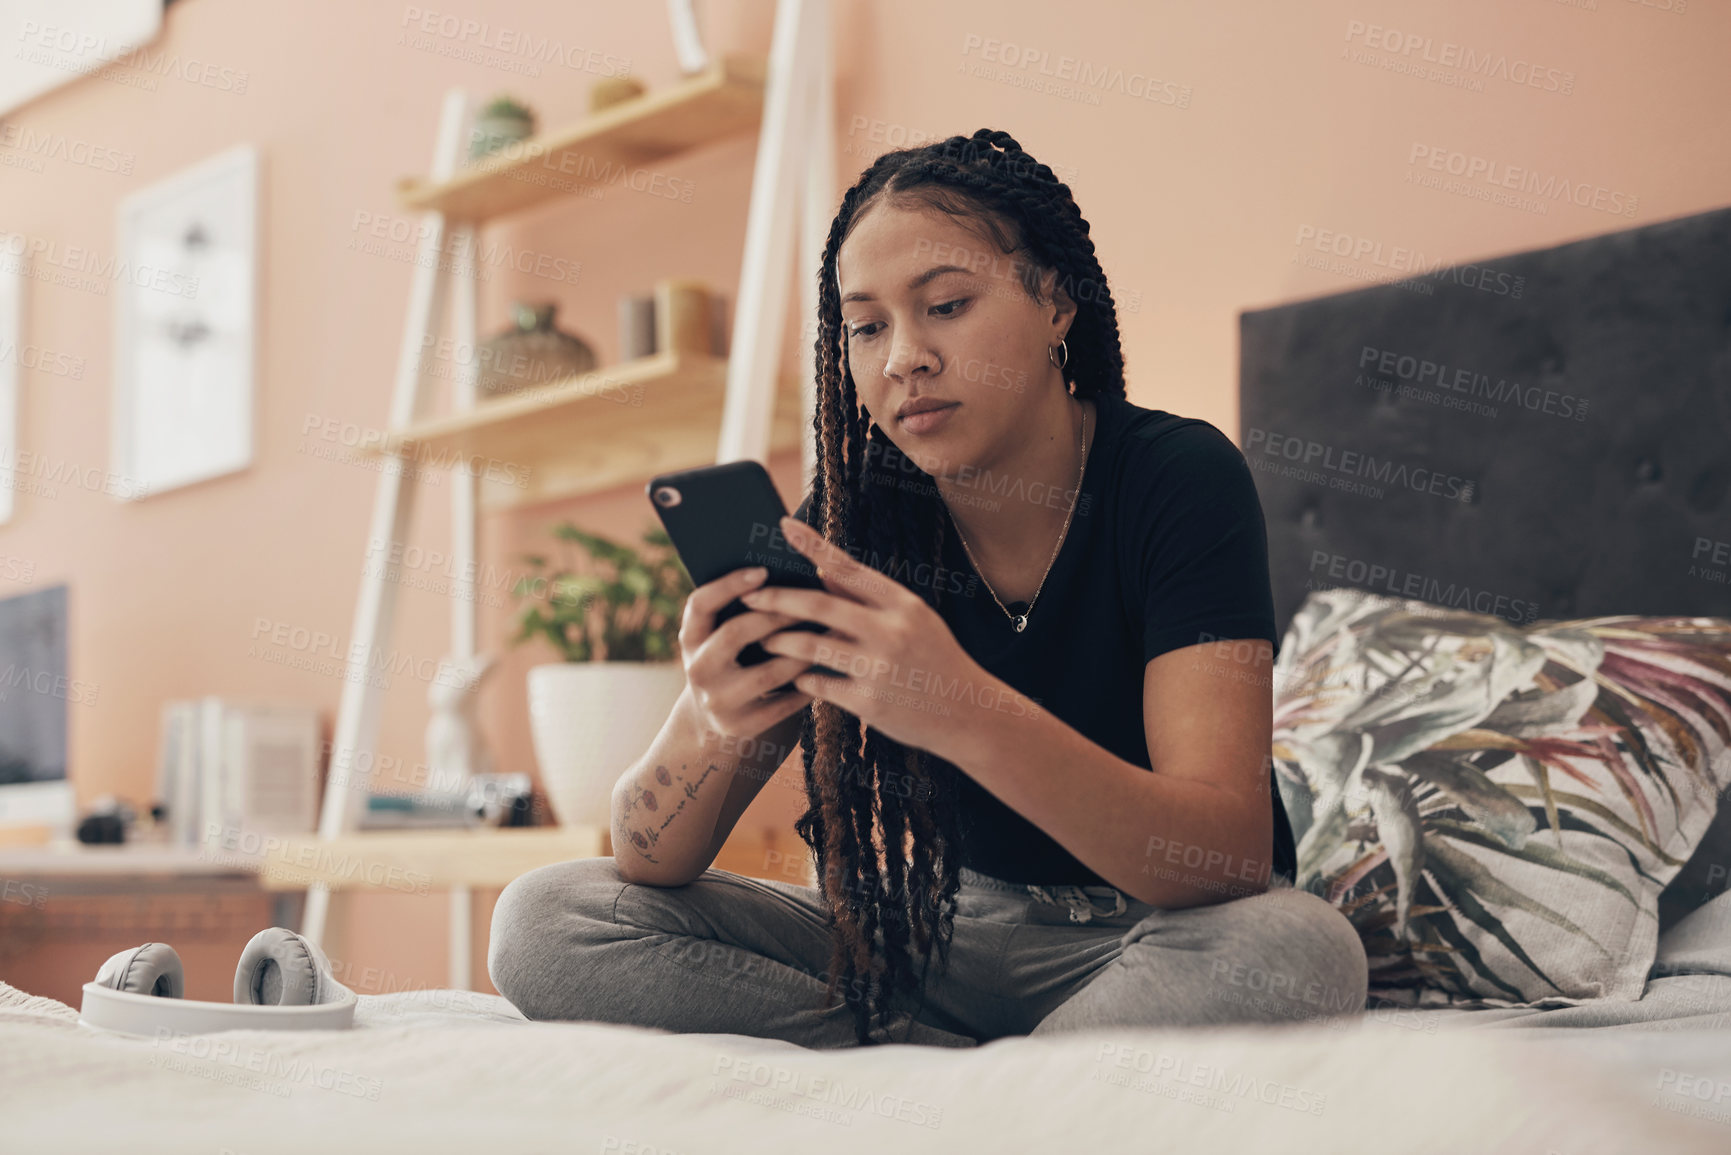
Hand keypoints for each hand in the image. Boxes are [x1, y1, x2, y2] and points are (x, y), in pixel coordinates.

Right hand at [677, 564, 815, 740]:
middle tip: (812, 602)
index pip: (700, 604)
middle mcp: (696, 669)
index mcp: (691, 638)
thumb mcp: (721, 639)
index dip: (728, 585)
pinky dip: (807, 686)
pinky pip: (782, 703)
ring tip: (829, 635)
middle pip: (735, 634)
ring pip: (766, 672)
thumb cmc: (732, 663)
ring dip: (802, 653)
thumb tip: (790, 576)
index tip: (762, 570)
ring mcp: (716, 701)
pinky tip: (826, 670)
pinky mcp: (739, 727)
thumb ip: (742, 611)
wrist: (714, 723)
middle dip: (776, 616)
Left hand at [738, 514, 988, 760]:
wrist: (968, 713)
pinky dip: (802, 679)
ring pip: (811, 647)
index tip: (783, 526)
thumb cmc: (935, 660)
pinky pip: (819, 685)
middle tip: (748, 597)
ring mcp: (879, 668)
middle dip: (777, 600)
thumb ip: (867, 598)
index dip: (813, 545)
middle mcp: (891, 631)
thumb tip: (822, 569)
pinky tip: (795, 679)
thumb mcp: (913, 620)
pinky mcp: (869, 702)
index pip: (849, 567)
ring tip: (763, 640)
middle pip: (819, 606)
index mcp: (902, 604)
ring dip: (781, 643)